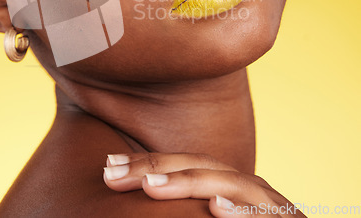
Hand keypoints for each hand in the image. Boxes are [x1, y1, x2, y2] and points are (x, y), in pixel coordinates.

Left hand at [103, 153, 305, 216]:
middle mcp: (243, 184)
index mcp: (224, 182)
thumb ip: (186, 204)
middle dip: (152, 168)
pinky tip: (216, 208)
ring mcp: (267, 202)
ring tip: (151, 186)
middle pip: (195, 166)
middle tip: (111, 174)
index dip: (144, 163)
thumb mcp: (212, 211)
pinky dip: (242, 212)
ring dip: (188, 183)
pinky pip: (264, 215)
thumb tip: (144, 192)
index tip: (108, 166)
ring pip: (227, 183)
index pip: (179, 165)